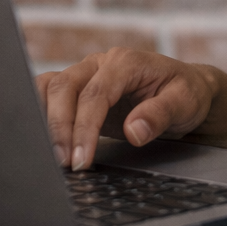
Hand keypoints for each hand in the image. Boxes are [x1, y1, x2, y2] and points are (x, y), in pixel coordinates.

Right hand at [35, 48, 222, 170]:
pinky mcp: (78, 89)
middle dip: (59, 128)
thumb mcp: (185, 103)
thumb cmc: (186, 93)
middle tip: (64, 164)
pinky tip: (41, 139)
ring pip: (50, 88)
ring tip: (51, 156)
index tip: (82, 158)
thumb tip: (135, 131)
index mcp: (125, 62)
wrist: (186, 89)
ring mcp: (86, 74)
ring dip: (45, 120)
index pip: (95, 94)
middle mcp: (100, 63)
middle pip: (64, 88)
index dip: (84, 128)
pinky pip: (48, 93)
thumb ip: (160, 114)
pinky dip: (40, 112)